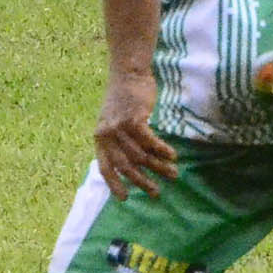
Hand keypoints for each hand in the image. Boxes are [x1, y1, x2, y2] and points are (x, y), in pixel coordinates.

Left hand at [93, 69, 178, 199]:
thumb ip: (119, 141)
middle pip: (125, 165)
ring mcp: (119, 126)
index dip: (114, 184)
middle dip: (142, 181)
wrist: (128, 73)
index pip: (105, 167)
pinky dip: (162, 150)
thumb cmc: (124, 99)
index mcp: (100, 138)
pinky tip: (173, 156)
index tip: (125, 198)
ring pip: (140, 154)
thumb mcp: (114, 121)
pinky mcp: (133, 118)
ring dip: (158, 167)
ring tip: (173, 174)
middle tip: (156, 192)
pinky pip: (149, 141)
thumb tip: (135, 164)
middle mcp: (107, 134)